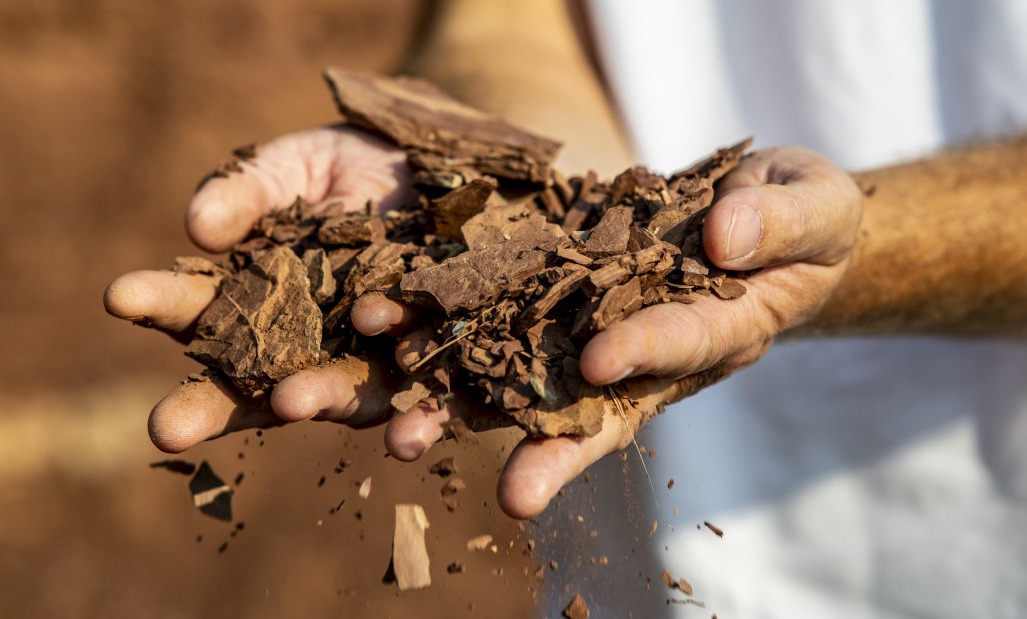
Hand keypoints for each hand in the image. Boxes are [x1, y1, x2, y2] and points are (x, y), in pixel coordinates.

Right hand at [104, 125, 414, 451]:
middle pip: (251, 384)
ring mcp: (369, 359)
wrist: (442, 170)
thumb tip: (199, 228)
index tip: (118, 294)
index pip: (198, 309)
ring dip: (312, 403)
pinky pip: (428, 403)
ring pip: (337, 395)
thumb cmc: (351, 169)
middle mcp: (305, 345)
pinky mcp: (434, 365)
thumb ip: (247, 193)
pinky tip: (407, 440)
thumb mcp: (292, 167)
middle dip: (208, 408)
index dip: (158, 302)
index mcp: (255, 302)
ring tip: (288, 402)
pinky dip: (417, 424)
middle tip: (163, 428)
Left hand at [352, 146, 862, 517]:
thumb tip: (727, 236)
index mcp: (721, 333)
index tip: (601, 359)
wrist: (751, 212)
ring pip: (528, 373)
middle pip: (595, 404)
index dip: (645, 349)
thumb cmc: (801, 215)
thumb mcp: (814, 207)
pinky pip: (498, 313)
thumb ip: (781, 222)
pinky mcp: (555, 296)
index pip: (681, 345)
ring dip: (468, 403)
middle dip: (551, 446)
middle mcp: (648, 350)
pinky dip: (445, 329)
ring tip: (407, 438)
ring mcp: (596, 326)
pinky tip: (387, 339)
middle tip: (512, 495)